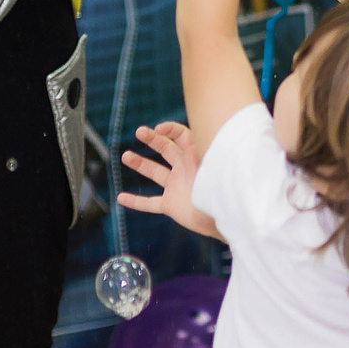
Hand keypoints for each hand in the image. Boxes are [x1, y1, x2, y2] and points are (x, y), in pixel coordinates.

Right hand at [116, 121, 218, 236]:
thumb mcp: (214, 169)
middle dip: (152, 139)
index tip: (158, 129)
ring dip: (140, 164)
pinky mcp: (171, 205)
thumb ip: (203, 159)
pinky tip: (121, 197)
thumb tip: (192, 147)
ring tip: (125, 156)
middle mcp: (185, 169)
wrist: (227, 218)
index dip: (170, 129)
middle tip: (140, 131)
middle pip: (166, 148)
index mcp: (197, 156)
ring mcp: (177, 186)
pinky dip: (136, 201)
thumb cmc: (225, 191)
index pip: (182, 135)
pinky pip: (150, 203)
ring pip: (155, 172)